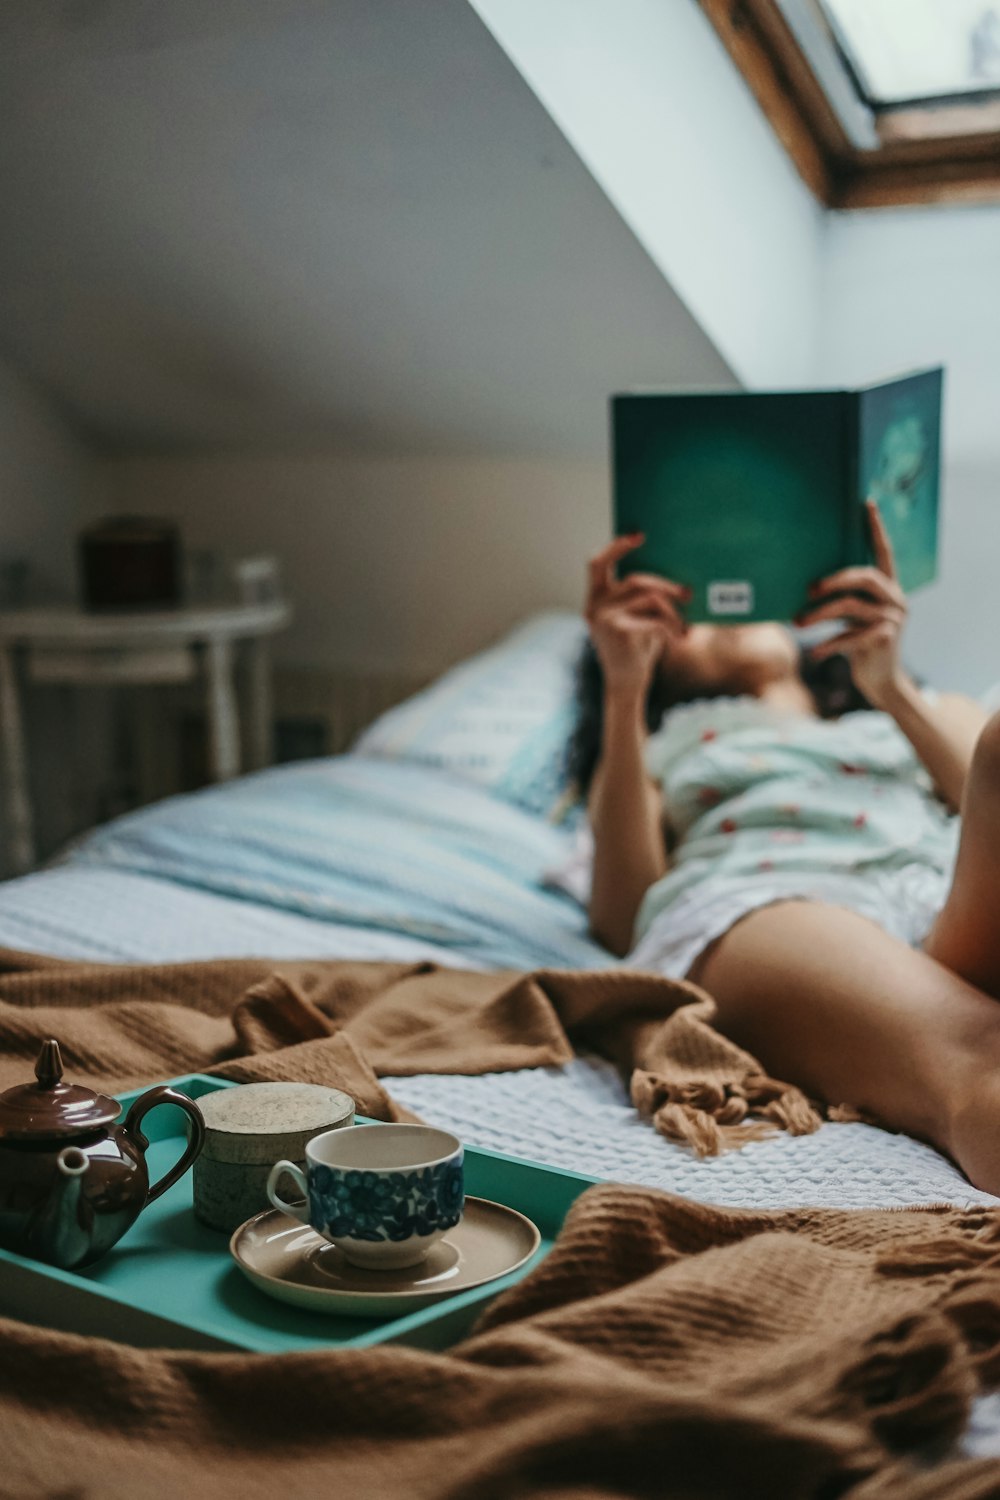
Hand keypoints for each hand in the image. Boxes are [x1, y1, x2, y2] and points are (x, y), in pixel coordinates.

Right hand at [584, 535, 690, 698]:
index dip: (616, 547)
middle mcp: (594, 606)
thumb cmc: (636, 648)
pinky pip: (655, 619)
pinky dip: (673, 627)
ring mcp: (604, 619)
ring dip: (674, 612)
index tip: (639, 535)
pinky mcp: (619, 632)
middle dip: (667, 586)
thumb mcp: (638, 618)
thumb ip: (644, 598)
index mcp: (596, 598)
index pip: (597, 564)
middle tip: (689, 594)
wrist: (626, 685)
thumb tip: (677, 578)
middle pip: (636, 580)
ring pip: (650, 599)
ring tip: (685, 627)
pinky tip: (681, 638)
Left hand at [796, 499, 908, 707]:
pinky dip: (827, 644)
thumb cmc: (860, 644)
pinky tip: (813, 654)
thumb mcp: (853, 618)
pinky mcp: (884, 640)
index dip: (876, 529)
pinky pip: (849, 637)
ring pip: (850, 607)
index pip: (885, 552)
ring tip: (797, 622)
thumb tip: (807, 585)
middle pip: (865, 576)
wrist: (881, 682)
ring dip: (819, 614)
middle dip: (834, 579)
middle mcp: (895, 600)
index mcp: (889, 589)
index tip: (867, 503)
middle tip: (808, 588)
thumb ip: (845, 599)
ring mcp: (892, 620)